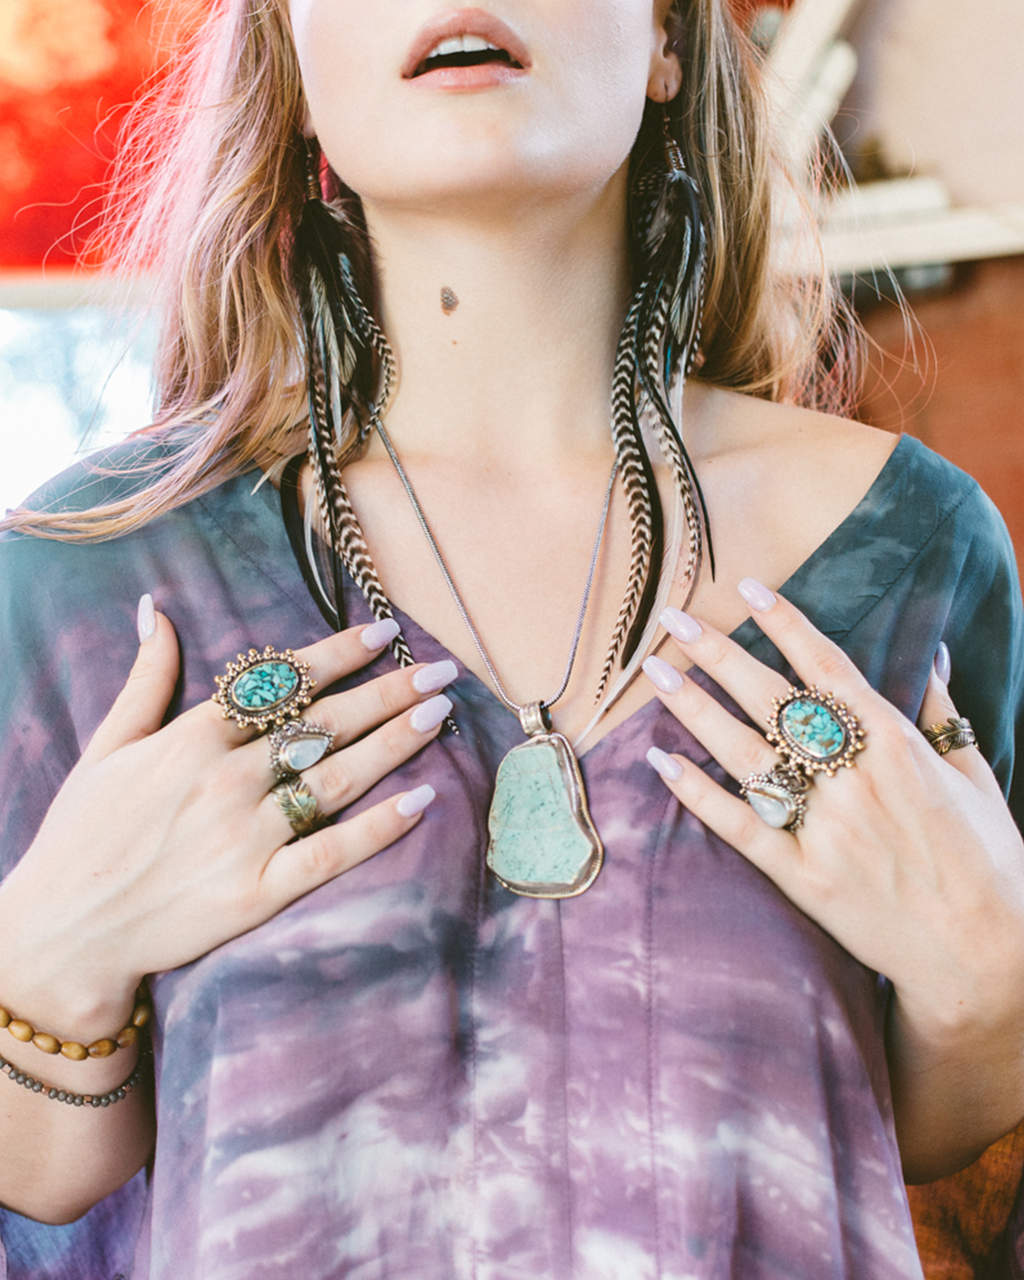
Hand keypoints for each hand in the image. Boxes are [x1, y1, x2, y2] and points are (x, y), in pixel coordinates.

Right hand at [0, 602, 454, 1041]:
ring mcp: (244, 837)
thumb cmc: (81, 835)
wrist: (63, 932)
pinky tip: (422, 801)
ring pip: (337, 779)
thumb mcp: (106, 747)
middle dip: (388, 691)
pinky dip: (378, 828)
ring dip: (394, 743)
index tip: (383, 632)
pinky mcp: (257, 891)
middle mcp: (225, 781)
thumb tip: (153, 610)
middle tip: (440, 670)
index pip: (281, 684)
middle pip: (324, 725)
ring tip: (439, 714)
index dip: (337, 655)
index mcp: (192, 739)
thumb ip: (144, 678)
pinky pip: (331, 853)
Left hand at [641, 578, 1023, 1175]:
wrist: (985, 954)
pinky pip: (740, 826)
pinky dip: (698, 793)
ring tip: (655, 671)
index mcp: (897, 745)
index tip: (744, 588)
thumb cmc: (988, 860)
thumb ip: (940, 710)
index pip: (828, 666)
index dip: (783, 623)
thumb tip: (928, 649)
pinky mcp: (804, 877)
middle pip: (772, 700)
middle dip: (719, 653)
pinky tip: (661, 762)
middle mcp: (855, 778)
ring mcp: (825, 827)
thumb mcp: (973, 775)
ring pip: (746, 753)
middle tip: (673, 618)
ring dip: (696, 708)